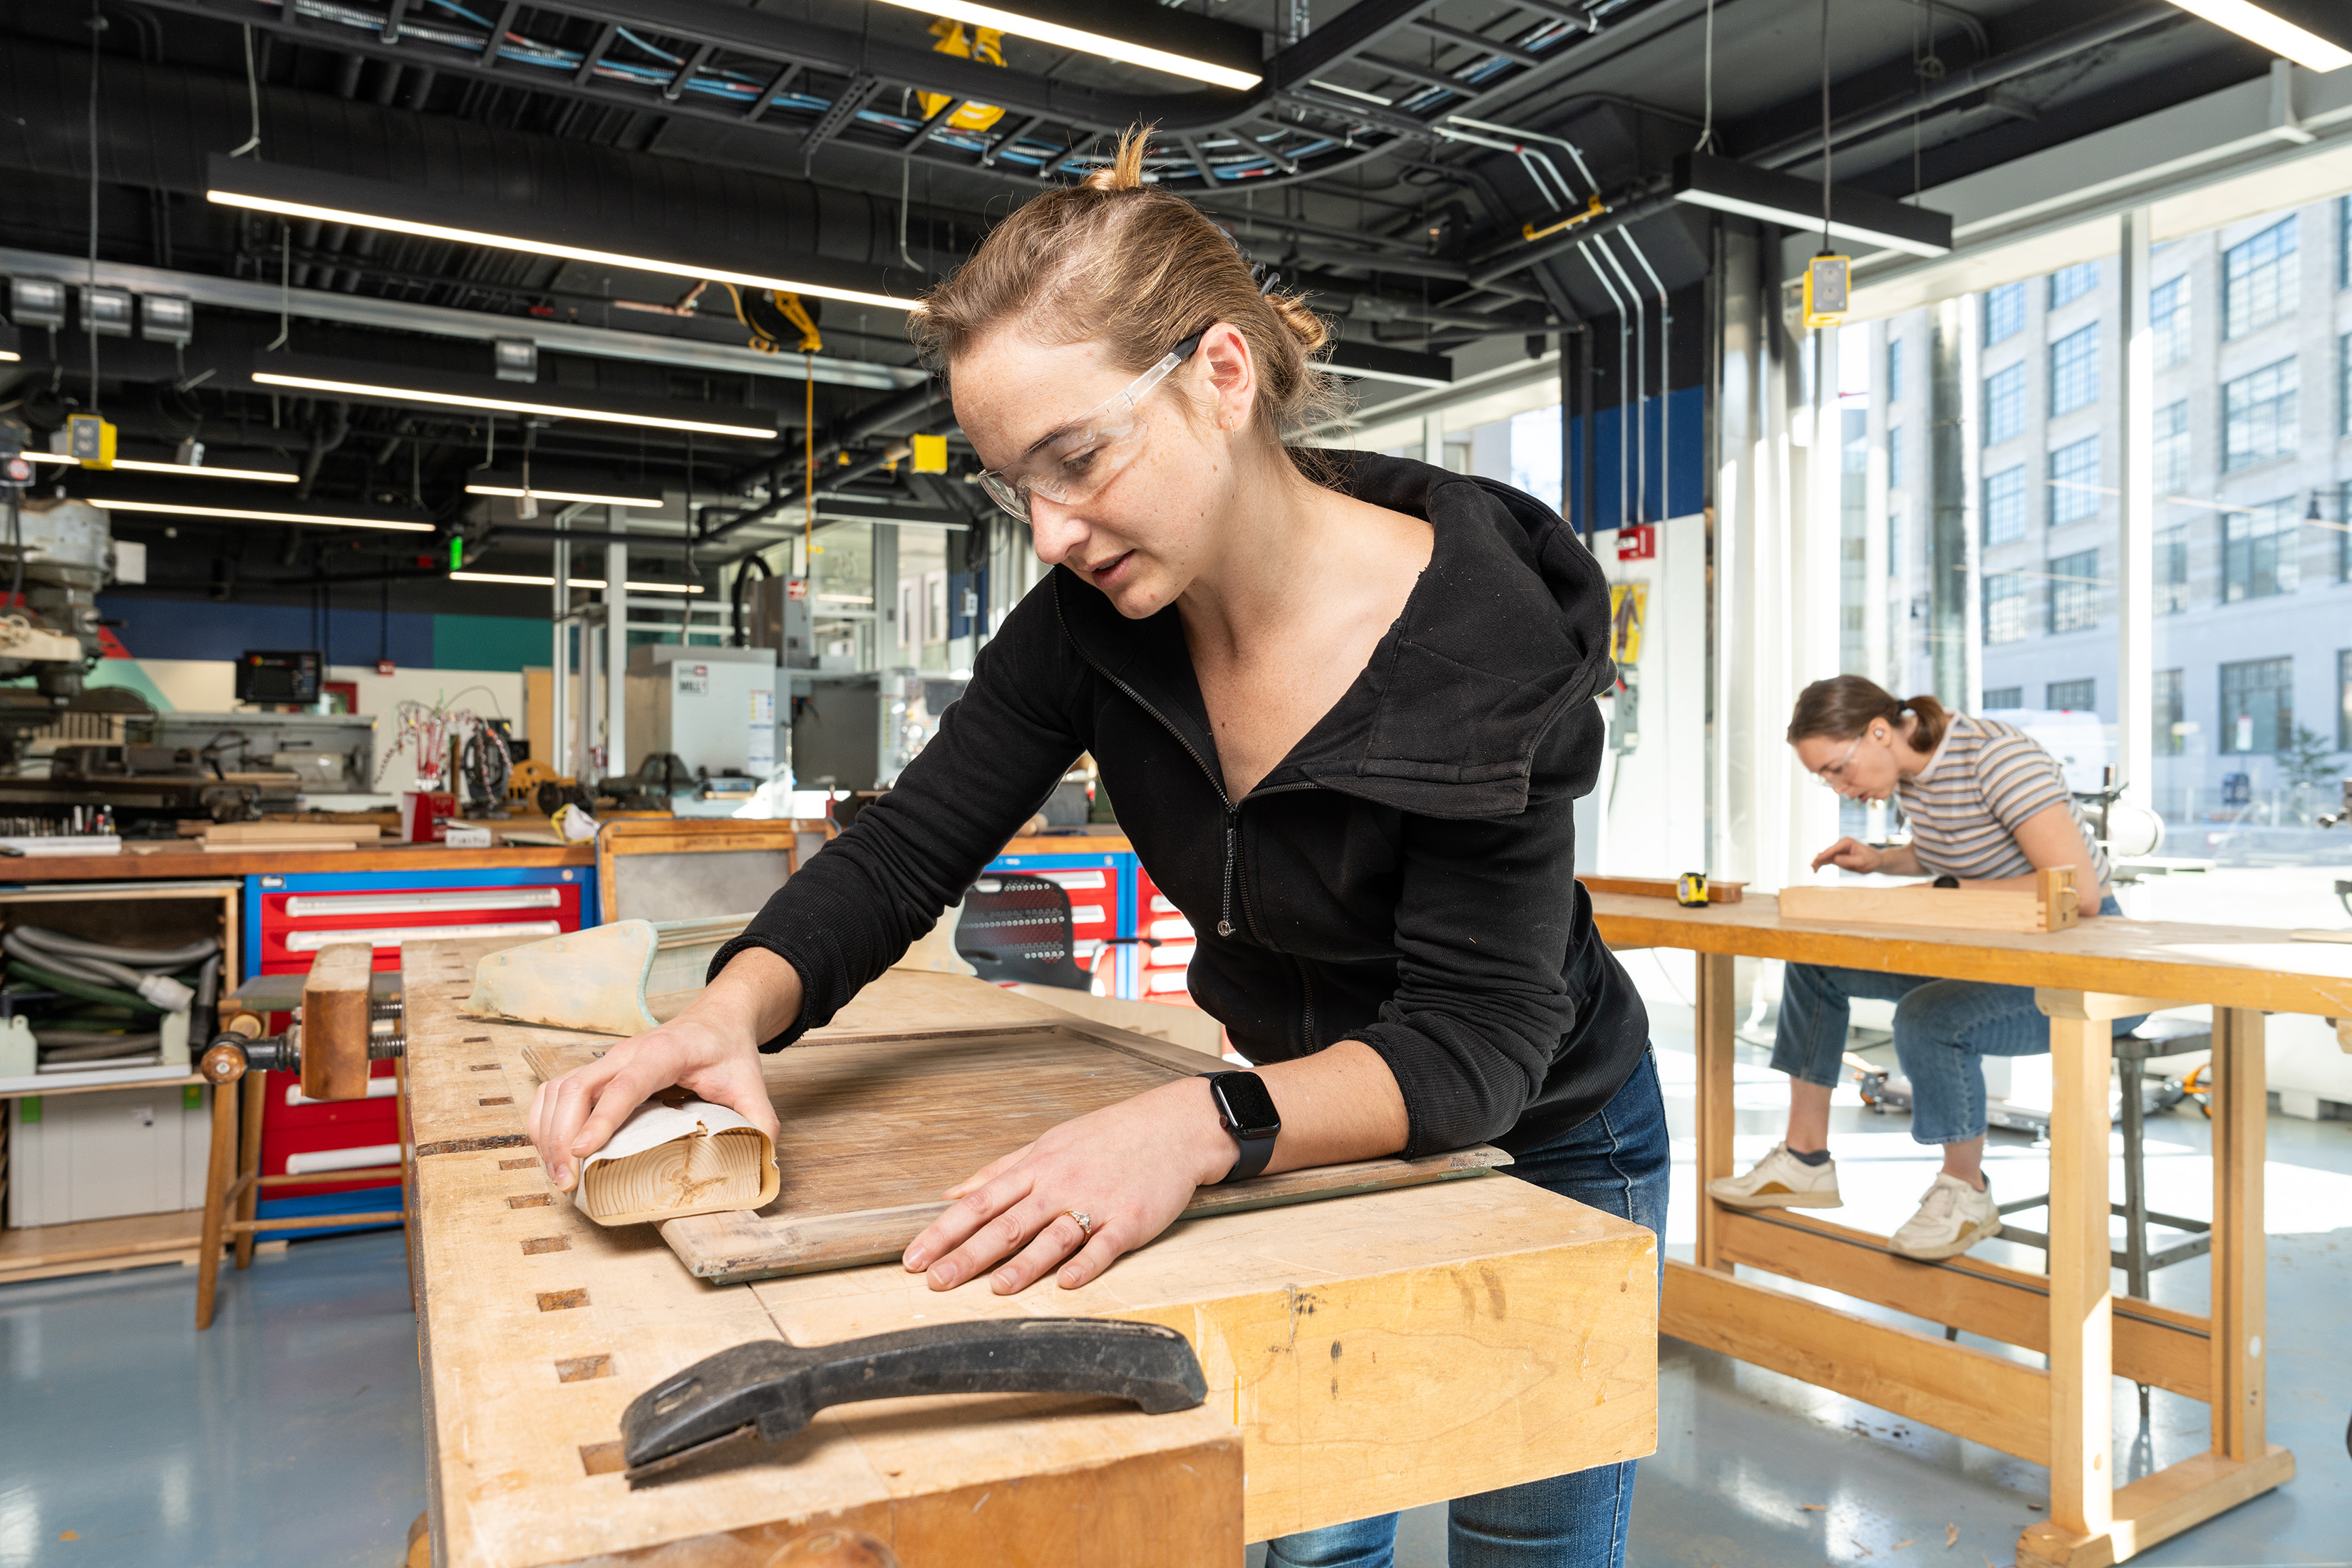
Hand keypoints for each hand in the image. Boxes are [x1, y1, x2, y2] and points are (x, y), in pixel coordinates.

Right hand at [525, 947, 798, 1189]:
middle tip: (566, 1182)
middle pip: (578, 1088)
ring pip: (559, 1089)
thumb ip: (760, 1122)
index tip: (581, 1151)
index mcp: (664, 1053)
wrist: (716, 1019)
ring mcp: (607, 1060)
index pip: (625, 1085)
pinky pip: (555, 1090)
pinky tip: (548, 1150)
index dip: (601, 1118)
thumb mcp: (752, 1085)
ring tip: (556, 1176)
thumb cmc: (728, 1050)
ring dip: (548, 1132)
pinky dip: (543, 1119)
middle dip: (562, 1136)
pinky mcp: (597, 1070)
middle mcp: (626, 1053)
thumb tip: (763, 1162)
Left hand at [903, 1077, 1232, 1294]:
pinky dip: (1086, 1264)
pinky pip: (1105, 1245)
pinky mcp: (1130, 1219)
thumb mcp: (1047, 1145)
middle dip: (968, 1255)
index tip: (914, 1257)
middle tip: (936, 1283)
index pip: (979, 1203)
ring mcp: (1096, 1202)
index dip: (944, 1231)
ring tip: (996, 1288)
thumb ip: (998, 1172)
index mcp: (1036, 1168)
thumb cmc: (1107, 1137)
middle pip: (1007, 1224)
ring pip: (1053, 1236)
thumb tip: (951, 1194)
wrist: (1173, 1127)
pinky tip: (1068, 1282)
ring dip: (1023, 1264)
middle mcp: (1060, 1185)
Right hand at [1810, 837, 1883, 873]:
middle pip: (1826, 852)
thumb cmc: (1871, 860)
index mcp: (1846, 842)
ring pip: (1825, 855)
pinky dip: (1823, 864)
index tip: (1817, 860)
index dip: (1824, 855)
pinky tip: (1817, 869)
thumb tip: (1835, 859)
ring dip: (1819, 862)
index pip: (1832, 849)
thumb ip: (1848, 860)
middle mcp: (1841, 843)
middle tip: (1812, 867)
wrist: (1876, 860)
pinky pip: (1828, 859)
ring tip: (1813, 870)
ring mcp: (1839, 849)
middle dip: (1819, 859)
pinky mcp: (1839, 854)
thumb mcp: (1861, 862)